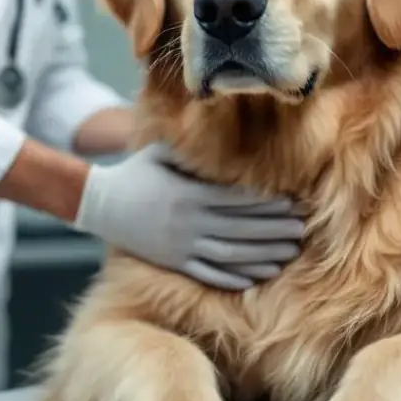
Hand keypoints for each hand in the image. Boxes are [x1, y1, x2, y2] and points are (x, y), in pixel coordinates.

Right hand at [73, 143, 303, 289]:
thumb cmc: (136, 172)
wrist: (99, 205)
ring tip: (289, 253)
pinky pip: (209, 274)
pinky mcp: (174, 263)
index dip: (268, 205)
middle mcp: (188, 223)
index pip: (237, 201)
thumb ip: (191, 147)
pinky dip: (235, 277)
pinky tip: (258, 276)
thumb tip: (221, 122)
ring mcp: (181, 247)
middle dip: (274, 231)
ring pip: (230, 255)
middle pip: (241, 230)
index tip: (293, 204)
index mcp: (188, 194)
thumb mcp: (160, 152)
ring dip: (263, 255)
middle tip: (301, 230)